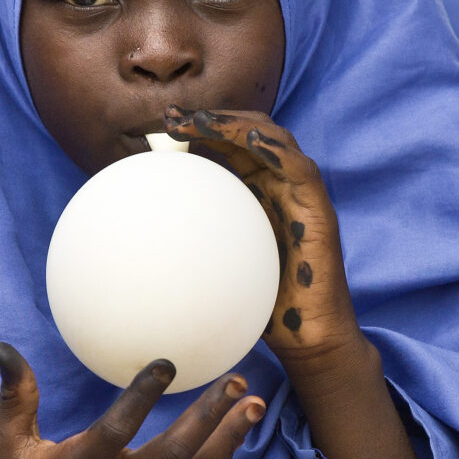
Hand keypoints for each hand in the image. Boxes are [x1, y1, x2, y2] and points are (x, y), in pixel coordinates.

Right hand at [0, 345, 262, 458]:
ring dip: (229, 441)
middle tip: (237, 382)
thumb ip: (16, 394)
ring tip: (253, 405)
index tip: (168, 364)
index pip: (117, 430)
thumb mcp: (7, 445)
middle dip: (211, 418)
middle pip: (175, 454)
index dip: (143, 397)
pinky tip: (235, 438)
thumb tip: (1, 346)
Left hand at [161, 108, 366, 380]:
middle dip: (211, 118)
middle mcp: (280, 190)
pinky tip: (250, 138)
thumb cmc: (262, 308)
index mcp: (257, 197)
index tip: (161, 128)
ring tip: (202, 120)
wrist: (308, 341)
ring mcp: (302, 198)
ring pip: (275, 140)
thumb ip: (191, 249)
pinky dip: (277, 148)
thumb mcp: (216, 271)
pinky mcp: (320, 211)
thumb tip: (138, 246)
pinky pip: (300, 170)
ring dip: (237, 123)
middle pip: (249, 134)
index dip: (198, 131)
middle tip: (171, 117)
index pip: (229, 149)